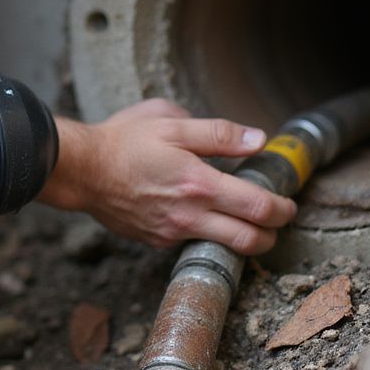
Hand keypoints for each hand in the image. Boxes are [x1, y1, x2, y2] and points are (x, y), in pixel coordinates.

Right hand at [39, 99, 296, 253]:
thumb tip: (256, 139)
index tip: (288, 204)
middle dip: (271, 235)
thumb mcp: (171, 122)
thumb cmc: (123, 140)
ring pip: (222, 247)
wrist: (81, 170)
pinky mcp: (155, 240)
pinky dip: (206, 233)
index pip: (257, 207)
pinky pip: (191, 242)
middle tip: (277, 221)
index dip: (282, 209)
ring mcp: (172, 232)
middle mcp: (189, 215)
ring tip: (246, 221)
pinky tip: (200, 214)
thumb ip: (218, 133)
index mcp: (199, 183)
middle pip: (248, 241)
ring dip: (242, 238)